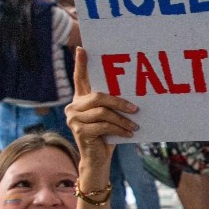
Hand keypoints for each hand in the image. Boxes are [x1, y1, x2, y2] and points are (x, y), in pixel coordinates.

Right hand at [64, 46, 139, 170]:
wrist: (97, 159)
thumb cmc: (106, 135)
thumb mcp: (108, 117)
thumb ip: (110, 105)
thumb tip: (131, 96)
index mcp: (80, 99)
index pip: (79, 78)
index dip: (81, 63)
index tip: (81, 48)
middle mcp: (73, 106)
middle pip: (98, 97)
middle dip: (119, 102)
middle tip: (135, 108)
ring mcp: (73, 119)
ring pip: (103, 112)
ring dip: (122, 119)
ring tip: (134, 125)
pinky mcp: (79, 131)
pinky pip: (103, 126)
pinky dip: (119, 129)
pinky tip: (128, 133)